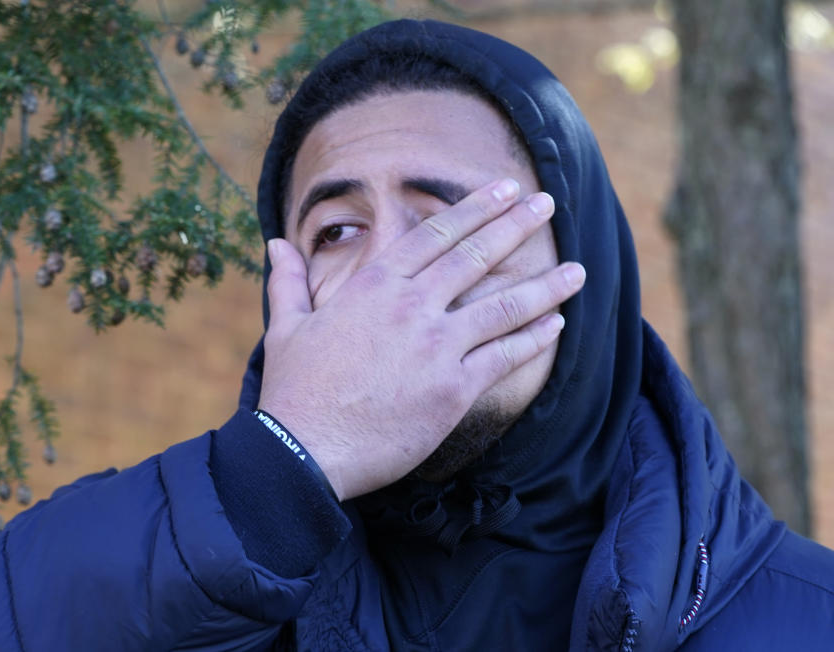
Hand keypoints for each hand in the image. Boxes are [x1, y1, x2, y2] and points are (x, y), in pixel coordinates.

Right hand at [257, 178, 584, 500]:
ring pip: (502, 305)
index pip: (435, 235)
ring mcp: (437, 347)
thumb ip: (289, 281)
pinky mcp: (454, 389)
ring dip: (544, 285)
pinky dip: (534, 339)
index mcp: (374, 286)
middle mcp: (412, 307)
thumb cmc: (295, 390)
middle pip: (475, 256)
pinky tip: (556, 325)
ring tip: (577, 269)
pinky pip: (505, 357)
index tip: (504, 188)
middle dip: (516, 225)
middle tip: (547, 204)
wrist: (305, 449)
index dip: (475, 208)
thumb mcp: (287, 327)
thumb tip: (275, 244)